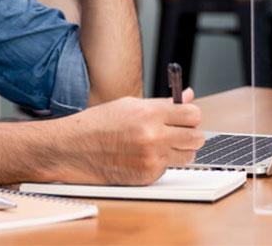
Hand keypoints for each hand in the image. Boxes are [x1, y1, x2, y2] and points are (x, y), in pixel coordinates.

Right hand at [51, 88, 203, 185]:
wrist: (75, 148)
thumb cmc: (99, 123)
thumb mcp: (130, 104)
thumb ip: (163, 103)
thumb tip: (187, 96)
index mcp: (149, 113)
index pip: (193, 114)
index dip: (191, 115)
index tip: (187, 117)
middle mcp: (153, 136)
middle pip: (197, 137)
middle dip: (191, 134)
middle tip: (179, 132)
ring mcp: (151, 158)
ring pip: (187, 156)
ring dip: (179, 150)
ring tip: (160, 144)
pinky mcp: (147, 176)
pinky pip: (168, 169)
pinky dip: (160, 163)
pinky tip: (143, 156)